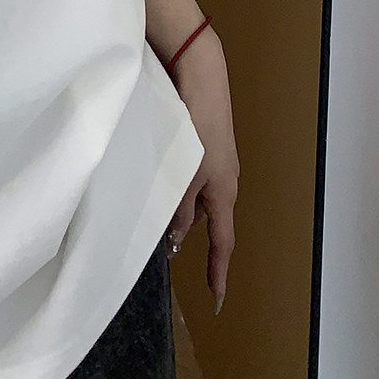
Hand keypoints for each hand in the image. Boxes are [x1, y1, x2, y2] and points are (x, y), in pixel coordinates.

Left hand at [166, 28, 237, 310]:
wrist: (202, 79)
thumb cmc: (198, 128)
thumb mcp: (186, 174)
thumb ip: (180, 208)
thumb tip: (177, 239)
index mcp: (224, 193)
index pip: (223, 242)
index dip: (219, 271)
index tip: (217, 300)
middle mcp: (223, 180)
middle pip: (208, 220)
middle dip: (191, 236)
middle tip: (168, 252)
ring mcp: (214, 161)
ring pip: (196, 197)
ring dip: (179, 208)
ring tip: (153, 215)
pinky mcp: (203, 144)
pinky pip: (191, 177)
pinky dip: (177, 186)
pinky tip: (156, 180)